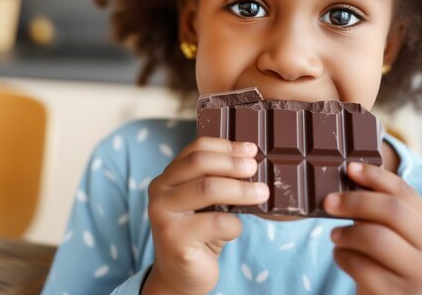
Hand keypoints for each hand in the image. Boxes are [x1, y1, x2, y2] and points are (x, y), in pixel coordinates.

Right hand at [142, 137, 268, 294]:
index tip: (251, 150)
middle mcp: (159, 191)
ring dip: (240, 190)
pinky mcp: (174, 238)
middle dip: (232, 163)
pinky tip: (234, 230)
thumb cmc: (199, 233)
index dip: (226, 146)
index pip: (196, 149)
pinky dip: (234, 225)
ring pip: (207, 189)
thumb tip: (251, 161)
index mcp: (168, 177)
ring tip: (262, 193)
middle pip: (200, 163)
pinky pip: (216, 223)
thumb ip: (218, 181)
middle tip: (255, 168)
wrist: (181, 275)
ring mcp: (163, 214)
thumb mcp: (208, 202)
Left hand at [325, 162, 421, 294]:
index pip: (405, 192)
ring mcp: (417, 275)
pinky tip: (342, 257)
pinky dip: (343, 257)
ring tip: (335, 235)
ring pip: (377, 238)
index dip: (375, 177)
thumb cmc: (384, 260)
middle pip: (393, 211)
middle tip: (328, 202)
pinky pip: (361, 266)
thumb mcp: (389, 231)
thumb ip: (379, 206)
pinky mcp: (394, 294)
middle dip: (355, 202)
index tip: (349, 169)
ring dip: (347, 233)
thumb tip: (352, 170)